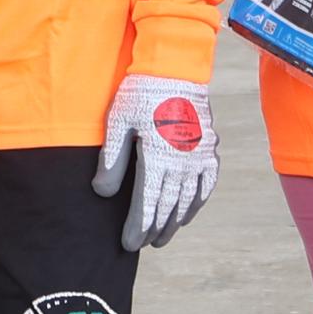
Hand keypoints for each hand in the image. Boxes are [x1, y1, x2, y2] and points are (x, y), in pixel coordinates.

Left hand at [93, 74, 218, 249]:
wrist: (176, 69)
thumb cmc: (141, 93)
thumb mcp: (118, 123)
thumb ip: (111, 160)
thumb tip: (103, 193)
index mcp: (158, 158)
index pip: (147, 205)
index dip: (138, 228)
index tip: (129, 244)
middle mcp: (182, 163)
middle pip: (168, 208)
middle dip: (155, 230)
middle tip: (144, 245)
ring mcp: (199, 158)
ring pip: (188, 201)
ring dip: (175, 222)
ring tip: (163, 237)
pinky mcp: (209, 150)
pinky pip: (206, 185)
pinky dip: (196, 204)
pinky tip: (187, 214)